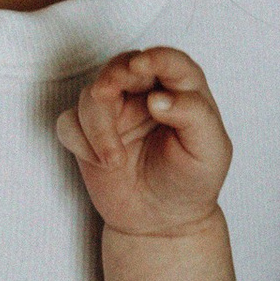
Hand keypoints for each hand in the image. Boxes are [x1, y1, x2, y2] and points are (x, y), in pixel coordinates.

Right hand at [58, 46, 232, 235]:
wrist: (164, 223)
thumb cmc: (192, 181)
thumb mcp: (210, 151)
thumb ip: (194, 115)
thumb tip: (158, 98)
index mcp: (181, 91)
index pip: (169, 62)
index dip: (155, 58)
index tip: (142, 66)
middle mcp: (145, 95)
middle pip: (122, 66)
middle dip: (112, 76)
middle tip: (107, 92)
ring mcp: (115, 113)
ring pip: (91, 95)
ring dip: (97, 126)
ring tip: (114, 159)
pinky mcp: (89, 134)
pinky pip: (69, 123)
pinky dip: (80, 141)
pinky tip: (103, 164)